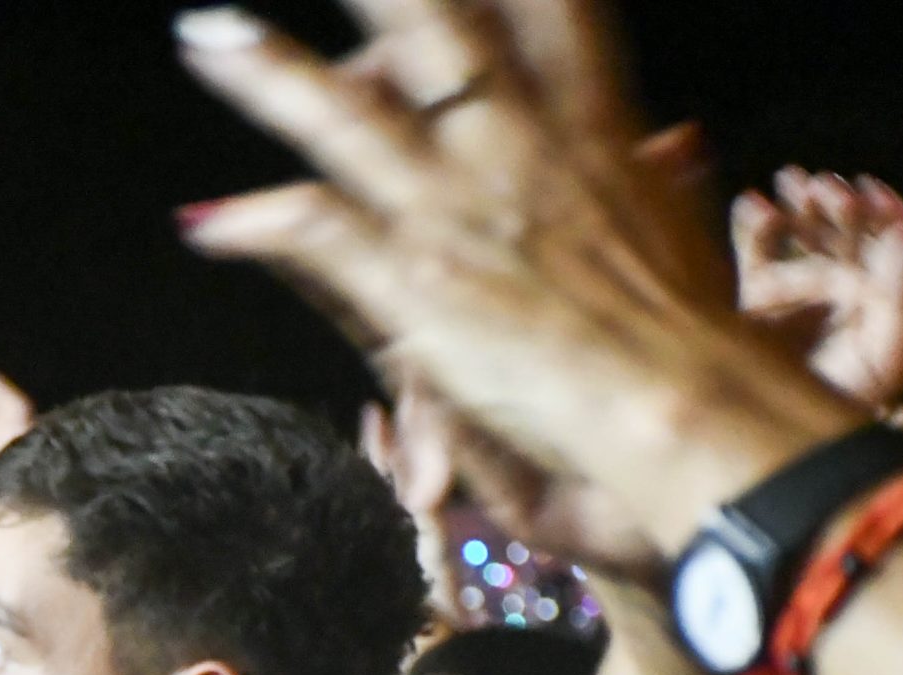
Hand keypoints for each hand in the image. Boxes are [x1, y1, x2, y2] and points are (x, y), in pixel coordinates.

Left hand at [173, 4, 861, 572]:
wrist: (683, 407)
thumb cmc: (697, 344)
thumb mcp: (685, 237)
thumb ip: (661, 181)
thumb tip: (675, 139)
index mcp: (592, 136)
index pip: (549, 15)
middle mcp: (519, 154)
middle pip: (442, 36)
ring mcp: (461, 212)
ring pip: (349, 117)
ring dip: (272, 74)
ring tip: (206, 35)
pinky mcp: (417, 281)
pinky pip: (316, 230)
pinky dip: (255, 223)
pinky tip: (206, 223)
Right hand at [732, 169, 902, 410]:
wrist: (785, 440)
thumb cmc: (846, 403)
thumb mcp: (892, 355)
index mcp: (879, 294)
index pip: (885, 240)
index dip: (880, 211)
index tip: (869, 192)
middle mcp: (839, 287)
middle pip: (840, 231)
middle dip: (834, 204)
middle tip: (823, 187)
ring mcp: (796, 291)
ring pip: (799, 235)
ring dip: (796, 205)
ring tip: (790, 183)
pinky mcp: (753, 300)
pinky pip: (754, 254)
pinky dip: (752, 226)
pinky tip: (754, 205)